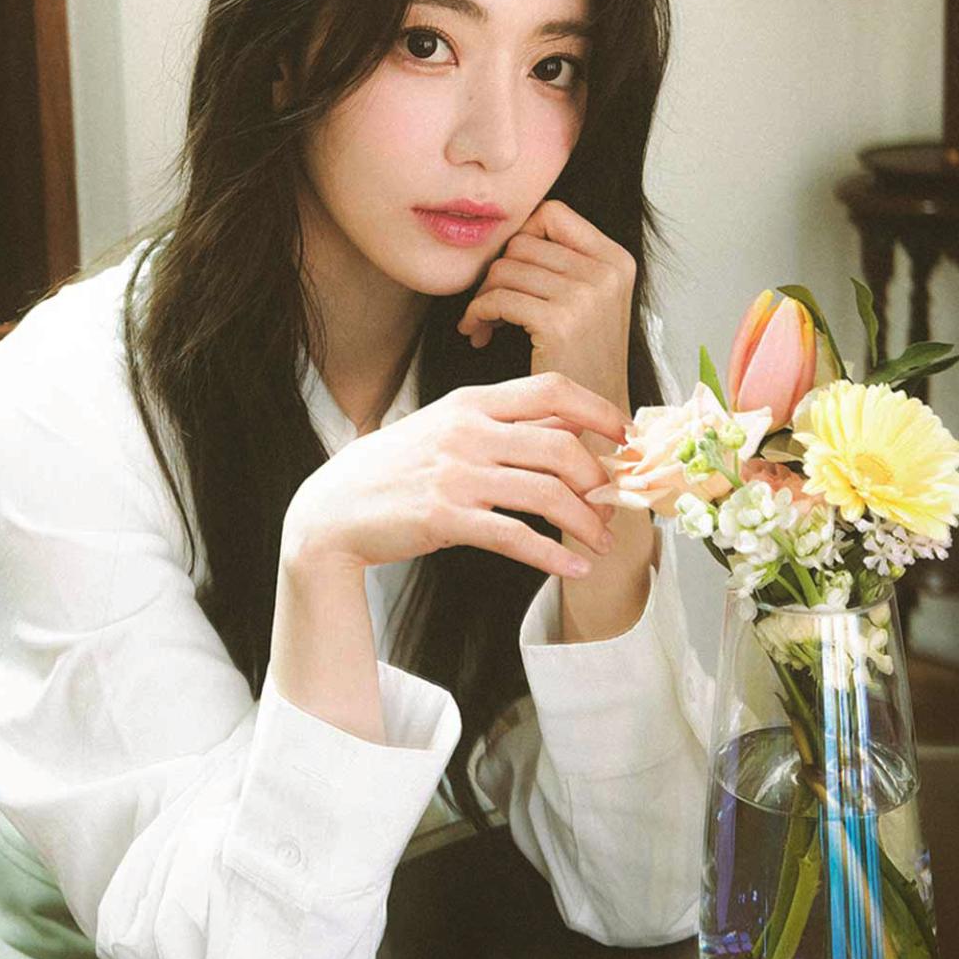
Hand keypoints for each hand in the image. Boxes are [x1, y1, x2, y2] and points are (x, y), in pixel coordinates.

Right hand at [281, 372, 626, 582]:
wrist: (334, 507)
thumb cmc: (398, 467)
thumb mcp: (447, 427)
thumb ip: (503, 423)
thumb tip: (568, 425)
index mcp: (472, 401)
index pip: (552, 389)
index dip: (599, 410)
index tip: (625, 436)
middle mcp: (467, 432)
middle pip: (561, 445)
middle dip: (598, 479)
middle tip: (613, 505)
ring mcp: (455, 474)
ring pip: (546, 493)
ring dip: (585, 522)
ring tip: (600, 541)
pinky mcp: (444, 518)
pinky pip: (515, 537)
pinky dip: (553, 555)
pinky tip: (573, 568)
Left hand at [456, 199, 636, 422]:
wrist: (596, 423)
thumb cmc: (580, 363)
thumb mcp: (589, 303)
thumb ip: (563, 263)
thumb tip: (507, 231)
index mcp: (616, 260)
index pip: (551, 213)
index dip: (520, 237)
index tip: (511, 272)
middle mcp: (607, 272)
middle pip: (522, 241)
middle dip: (495, 272)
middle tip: (488, 306)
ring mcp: (587, 295)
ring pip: (504, 268)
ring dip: (483, 296)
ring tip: (482, 323)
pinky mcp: (560, 321)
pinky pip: (497, 297)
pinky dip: (477, 313)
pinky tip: (477, 333)